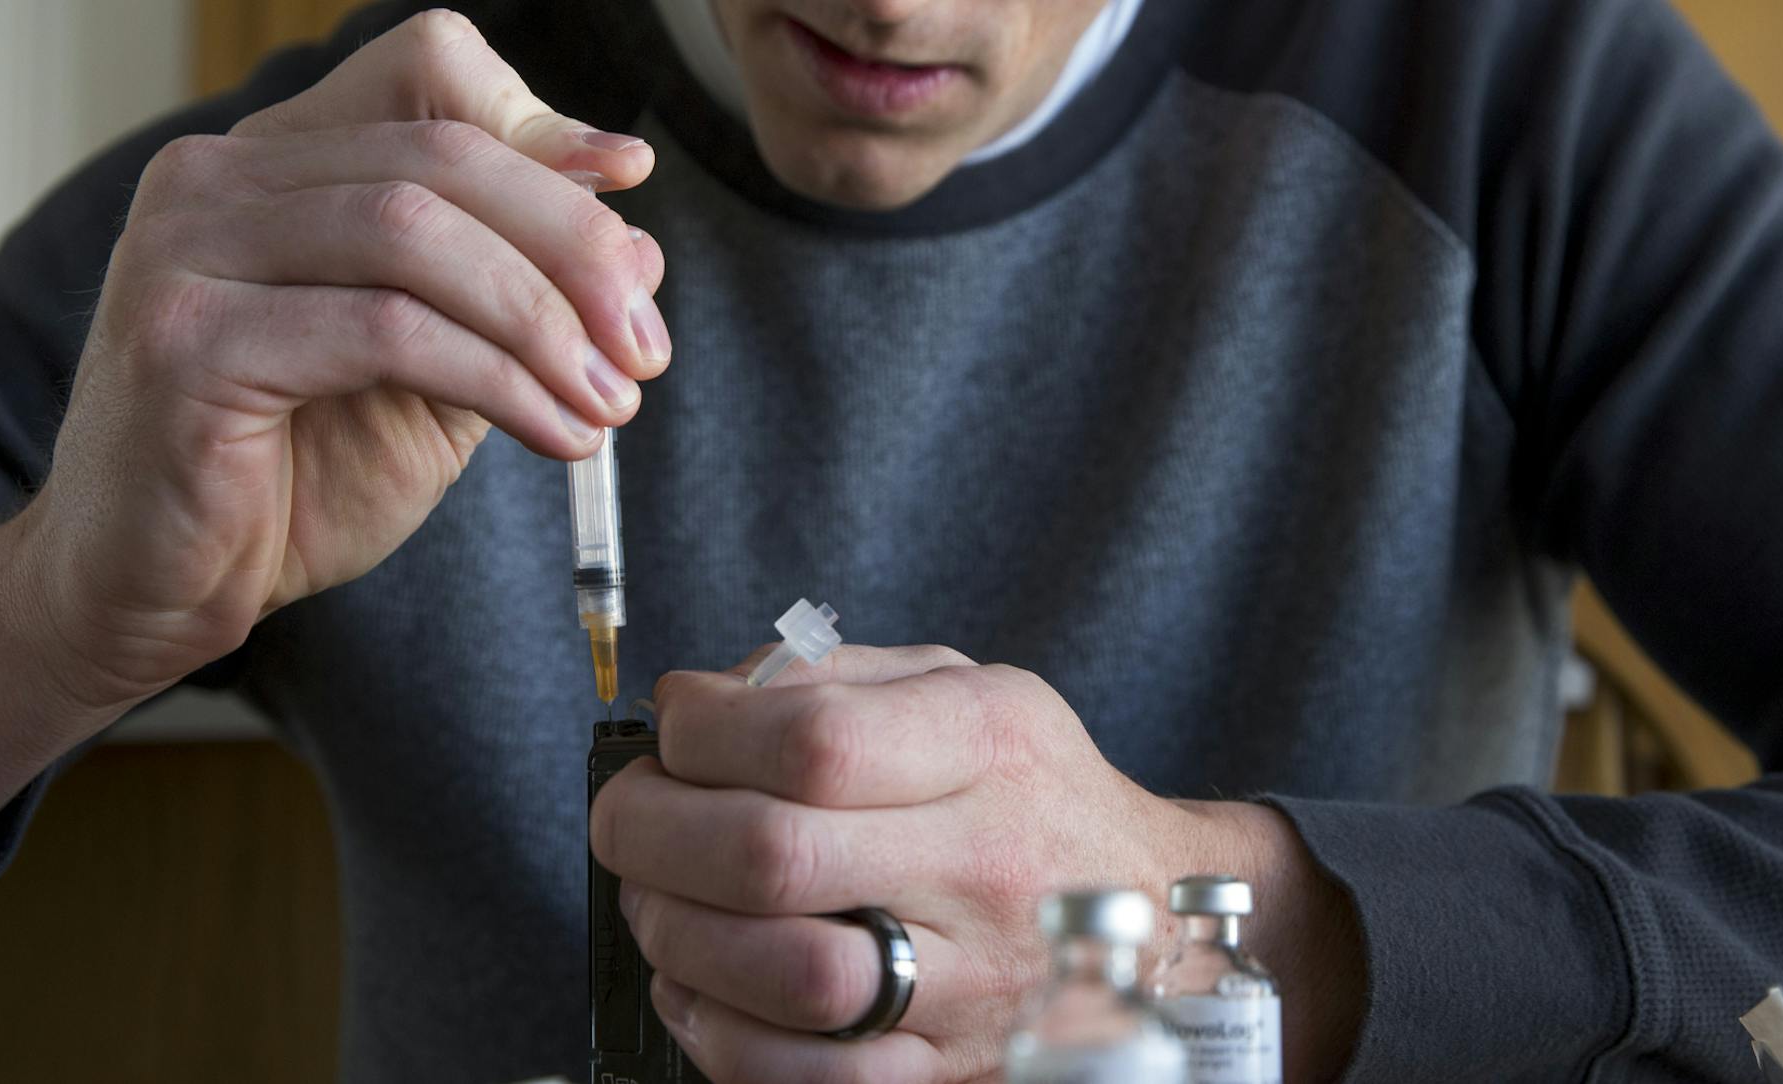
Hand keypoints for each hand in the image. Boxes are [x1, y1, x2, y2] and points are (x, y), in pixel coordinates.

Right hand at [21, 11, 670, 713]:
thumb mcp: (429, 374)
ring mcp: (186, 250)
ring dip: (544, 323)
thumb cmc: (286, 485)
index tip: (630, 187)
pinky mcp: (186, 341)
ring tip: (610, 402)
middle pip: (441, 155)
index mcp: (273, 164)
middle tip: (646, 344)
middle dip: (574, 247)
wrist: (150, 597)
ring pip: (418, 234)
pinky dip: (498, 381)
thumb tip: (637, 244)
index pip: (425, 69)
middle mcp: (214, 179)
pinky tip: (555, 434)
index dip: (539, 121)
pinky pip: (386, 332)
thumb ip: (508, 300)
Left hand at [590, 645, 1364, 1081]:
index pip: (812, 740)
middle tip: (626, 821)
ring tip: (660, 903)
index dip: (702, 738)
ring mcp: (976, 982)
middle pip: (774, 856)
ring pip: (786, 979)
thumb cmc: (1028, 789)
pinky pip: (811, 1079)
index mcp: (988, 745)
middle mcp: (989, 863)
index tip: (675, 736)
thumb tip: (689, 705)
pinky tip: (701, 991)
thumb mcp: (962, 688)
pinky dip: (721, 1037)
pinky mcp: (952, 1070)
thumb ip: (828, 678)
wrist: (1156, 909)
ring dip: (677, 936)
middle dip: (653, 834)